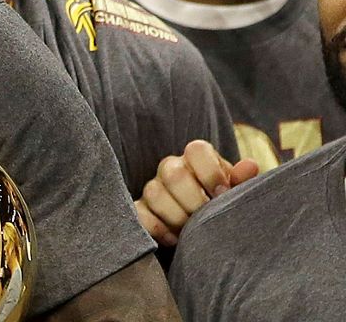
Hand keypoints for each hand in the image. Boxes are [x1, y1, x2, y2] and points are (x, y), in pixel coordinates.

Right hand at [135, 140, 259, 245]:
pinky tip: (174, 239)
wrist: (204, 221)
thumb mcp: (235, 190)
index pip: (196, 150)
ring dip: (176, 216)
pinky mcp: (140, 208)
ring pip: (154, 194)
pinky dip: (157, 228)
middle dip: (193, 200)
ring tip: (191, 230)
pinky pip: (140, 215)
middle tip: (206, 216)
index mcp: (196, 158)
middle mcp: (171, 168)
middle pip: (173, 174)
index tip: (223, 194)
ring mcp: (153, 187)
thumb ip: (241, 180)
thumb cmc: (222, 201)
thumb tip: (249, 166)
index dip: (210, 172)